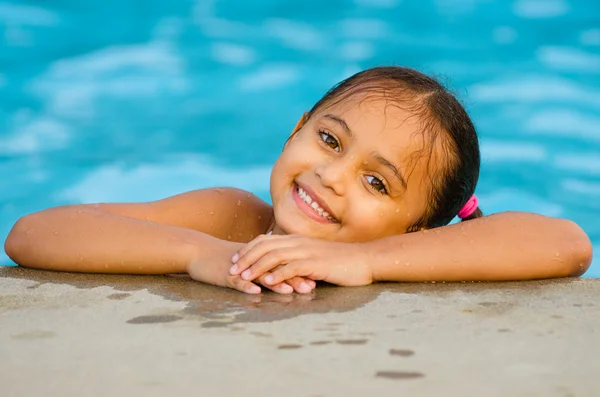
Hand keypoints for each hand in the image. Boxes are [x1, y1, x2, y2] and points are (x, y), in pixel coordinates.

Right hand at [186, 239, 315, 294]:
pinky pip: (237, 281)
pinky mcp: (224, 274)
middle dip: (294, 277)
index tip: (316, 278)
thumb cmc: (222, 258)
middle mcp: (252, 260)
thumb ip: (263, 264)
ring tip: (290, 291)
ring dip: (275, 282)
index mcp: (259, 256)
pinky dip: (246, 286)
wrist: (196, 251)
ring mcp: (239, 267)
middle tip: (311, 287)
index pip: (283, 263)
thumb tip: (283, 271)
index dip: (299, 270)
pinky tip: (256, 292)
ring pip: (260, 274)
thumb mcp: (246, 260)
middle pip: (277, 268)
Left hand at [229, 234, 372, 286]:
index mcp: (297, 240)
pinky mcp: (316, 263)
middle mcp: (299, 243)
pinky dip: (277, 274)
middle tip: (231, 269)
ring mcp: (307, 252)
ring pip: (274, 256)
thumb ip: (298, 258)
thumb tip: (282, 266)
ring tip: (243, 277)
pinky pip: (292, 267)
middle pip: (265, 246)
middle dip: (245, 257)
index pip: (266, 240)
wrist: (364, 260)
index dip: (248, 249)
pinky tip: (267, 282)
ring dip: (256, 266)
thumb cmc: (340, 261)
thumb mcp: (315, 257)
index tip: (235, 259)